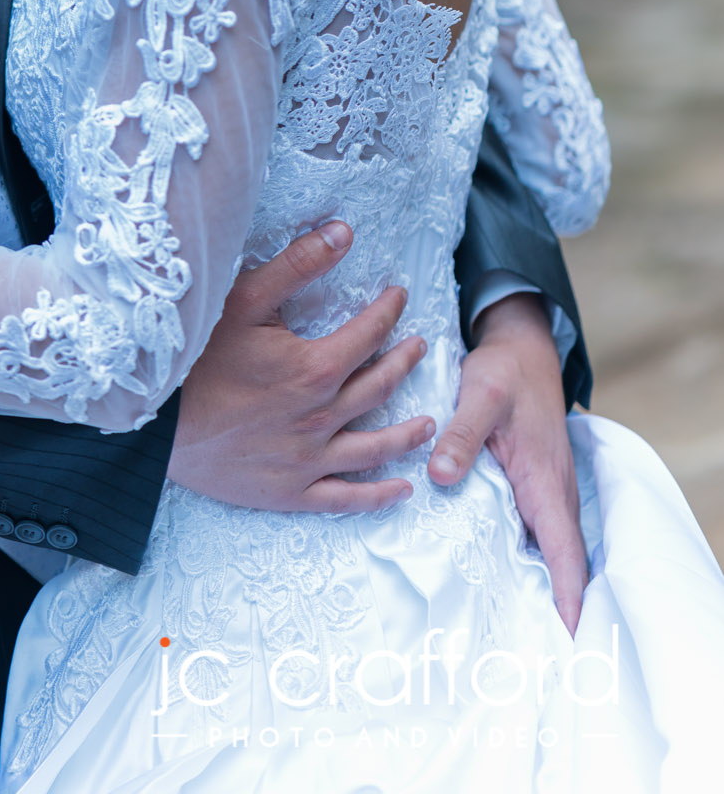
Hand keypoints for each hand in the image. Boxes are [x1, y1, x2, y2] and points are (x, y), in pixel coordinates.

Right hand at [168, 222, 433, 513]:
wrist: (155, 424)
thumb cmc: (196, 355)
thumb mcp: (244, 297)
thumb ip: (298, 264)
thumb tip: (344, 232)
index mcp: (315, 369)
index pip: (368, 335)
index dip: (388, 312)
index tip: (399, 297)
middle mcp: (321, 417)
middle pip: (377, 387)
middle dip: (402, 364)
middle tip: (419, 349)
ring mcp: (307, 460)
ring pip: (373, 448)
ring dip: (405, 434)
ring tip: (428, 423)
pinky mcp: (289, 493)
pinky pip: (344, 499)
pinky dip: (377, 496)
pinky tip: (400, 489)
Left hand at [428, 291, 585, 632]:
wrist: (521, 350)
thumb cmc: (505, 372)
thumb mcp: (481, 393)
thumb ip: (461, 432)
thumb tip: (441, 474)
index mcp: (545, 481)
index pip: (565, 552)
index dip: (567, 598)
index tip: (567, 641)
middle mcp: (551, 496)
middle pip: (557, 565)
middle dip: (547, 610)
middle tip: (522, 658)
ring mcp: (542, 495)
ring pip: (543, 552)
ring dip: (532, 590)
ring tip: (501, 637)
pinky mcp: (528, 489)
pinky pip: (529, 534)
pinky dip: (518, 562)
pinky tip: (488, 583)